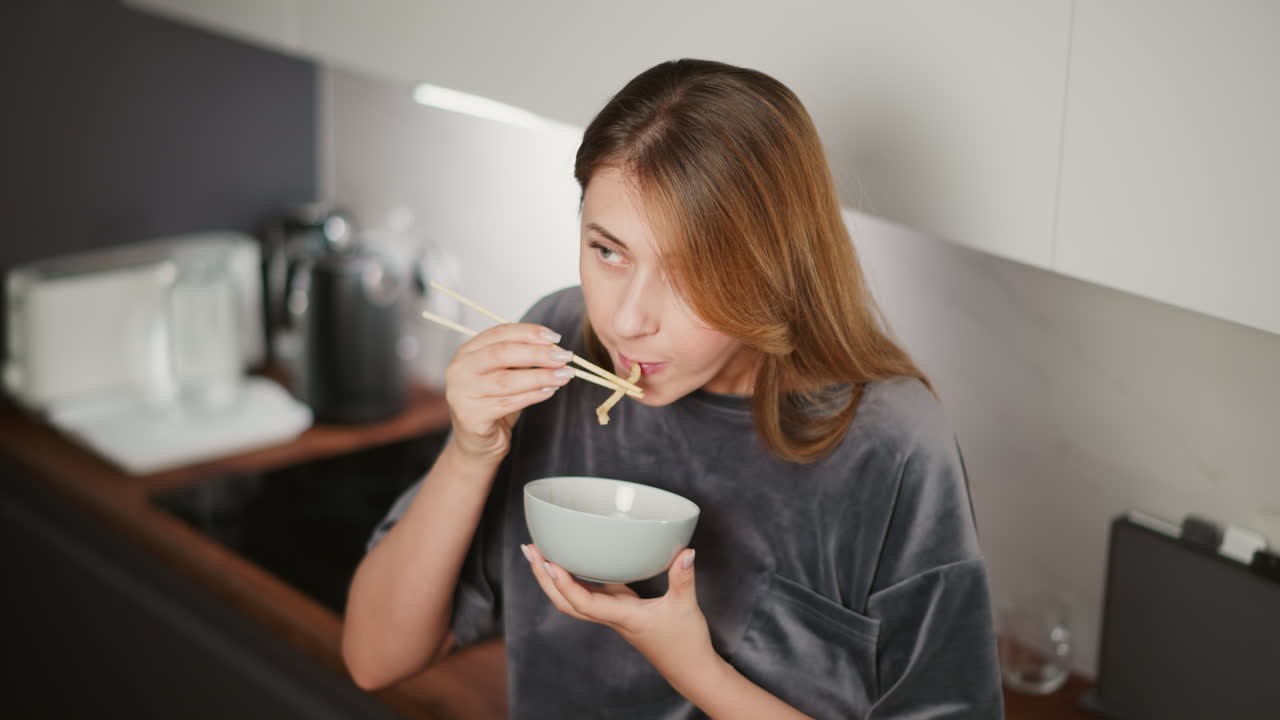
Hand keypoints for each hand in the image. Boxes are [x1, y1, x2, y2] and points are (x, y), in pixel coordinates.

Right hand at [443, 323, 571, 460]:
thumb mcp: (505, 374)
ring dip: (540, 376)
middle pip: (501, 354)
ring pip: (507, 381)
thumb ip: (521, 359)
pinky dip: (532, 396)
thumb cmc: (494, 402)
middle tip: (564, 357)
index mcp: (467, 352)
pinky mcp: (470, 417)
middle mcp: (459, 369)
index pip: (499, 333)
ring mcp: (461, 393)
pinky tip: (550, 391)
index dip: (529, 332)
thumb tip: (554, 349)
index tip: (554, 338)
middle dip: (537, 354)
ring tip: (564, 375)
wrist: (478, 441)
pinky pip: (508, 403)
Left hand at [522, 544, 714, 681]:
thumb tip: (685, 552)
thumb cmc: (685, 643)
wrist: (689, 668)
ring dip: (555, 578)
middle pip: (566, 601)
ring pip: (575, 599)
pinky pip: (592, 593)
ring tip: (541, 552)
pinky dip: (578, 578)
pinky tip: (576, 560)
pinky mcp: (622, 611)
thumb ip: (683, 579)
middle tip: (530, 549)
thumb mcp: (685, 607)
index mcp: (621, 617)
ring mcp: (614, 615)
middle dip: (544, 577)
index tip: (549, 561)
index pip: (583, 603)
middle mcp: (611, 617)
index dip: (563, 583)